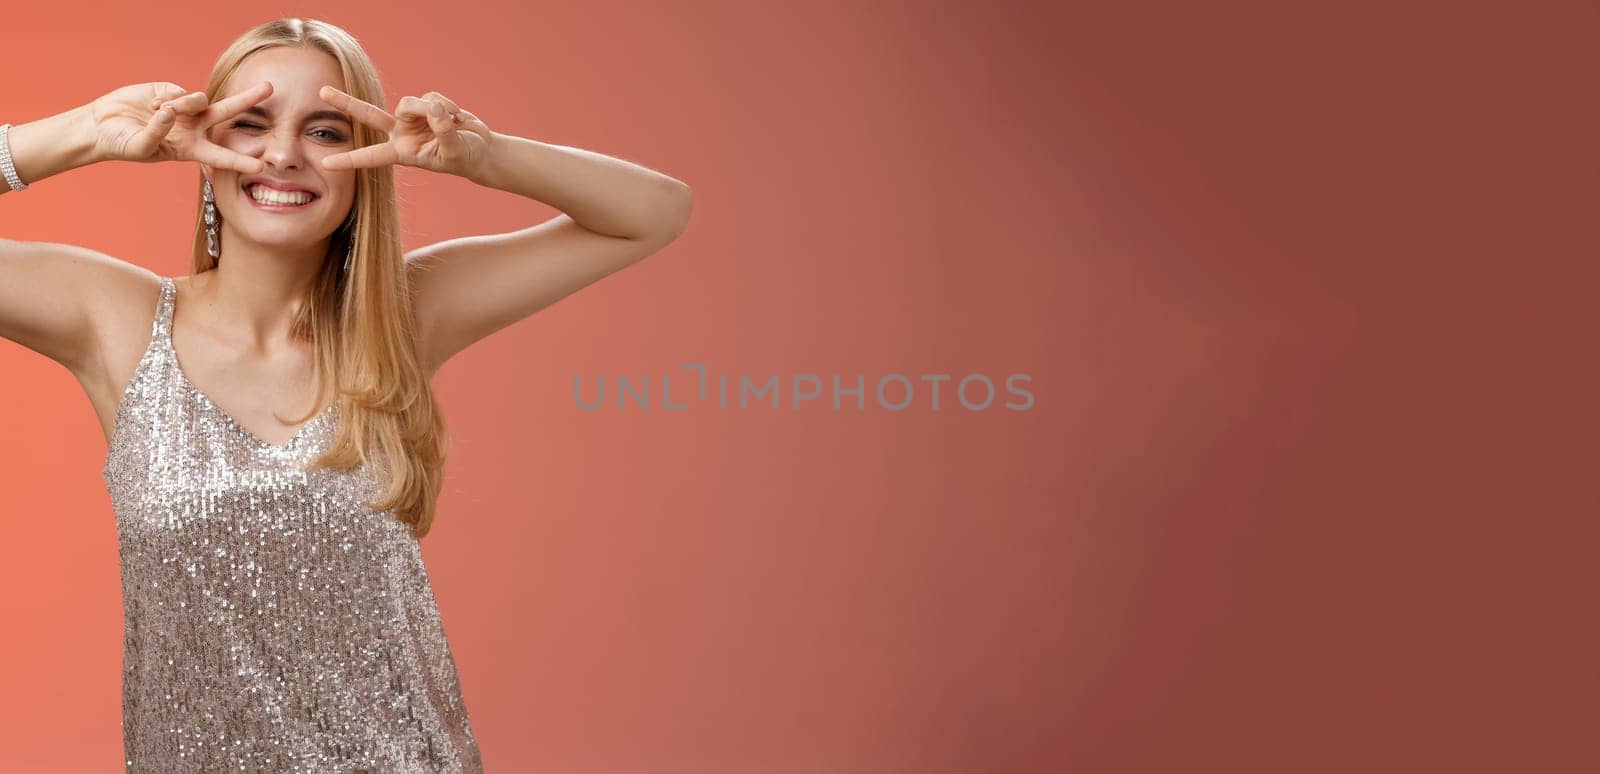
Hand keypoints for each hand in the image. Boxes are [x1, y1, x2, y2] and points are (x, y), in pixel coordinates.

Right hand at [86, 81, 269, 172]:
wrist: (102, 125)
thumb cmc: (122, 144)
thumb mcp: (140, 147)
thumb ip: (156, 133)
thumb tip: (169, 113)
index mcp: (191, 148)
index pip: (220, 156)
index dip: (240, 161)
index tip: (261, 165)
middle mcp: (193, 127)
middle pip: (226, 113)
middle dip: (248, 99)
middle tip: (270, 88)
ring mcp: (184, 108)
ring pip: (198, 100)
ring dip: (182, 105)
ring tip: (158, 112)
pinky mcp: (170, 90)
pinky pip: (178, 91)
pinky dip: (165, 98)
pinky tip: (150, 104)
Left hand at [317, 86, 491, 176]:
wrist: (479, 149)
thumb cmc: (465, 157)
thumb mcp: (455, 150)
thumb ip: (444, 130)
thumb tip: (432, 107)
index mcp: (403, 153)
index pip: (372, 156)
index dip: (349, 160)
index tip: (325, 164)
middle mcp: (402, 133)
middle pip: (369, 115)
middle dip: (346, 103)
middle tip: (321, 92)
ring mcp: (412, 118)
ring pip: (410, 103)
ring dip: (433, 109)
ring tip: (454, 121)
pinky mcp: (425, 105)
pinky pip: (430, 97)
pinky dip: (447, 106)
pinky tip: (458, 116)